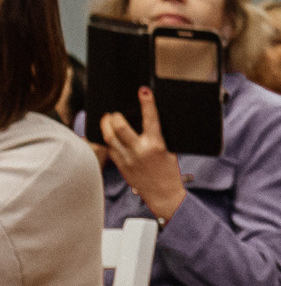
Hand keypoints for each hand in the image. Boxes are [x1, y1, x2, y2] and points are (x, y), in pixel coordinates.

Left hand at [99, 89, 185, 222]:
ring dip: (106, 125)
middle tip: (114, 112)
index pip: (151, 118)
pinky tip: (108, 136)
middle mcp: (140, 151)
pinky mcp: (120, 166)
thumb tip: (148, 122)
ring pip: (109, 137)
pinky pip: (109, 149)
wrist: (163, 195)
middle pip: (120, 127)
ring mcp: (128, 159)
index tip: (143, 90)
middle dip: (115, 116)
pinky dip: (108, 139)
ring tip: (106, 119)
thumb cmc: (169, 172)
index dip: (147, 102)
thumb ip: (158, 137)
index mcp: (157, 145)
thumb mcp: (170, 150)